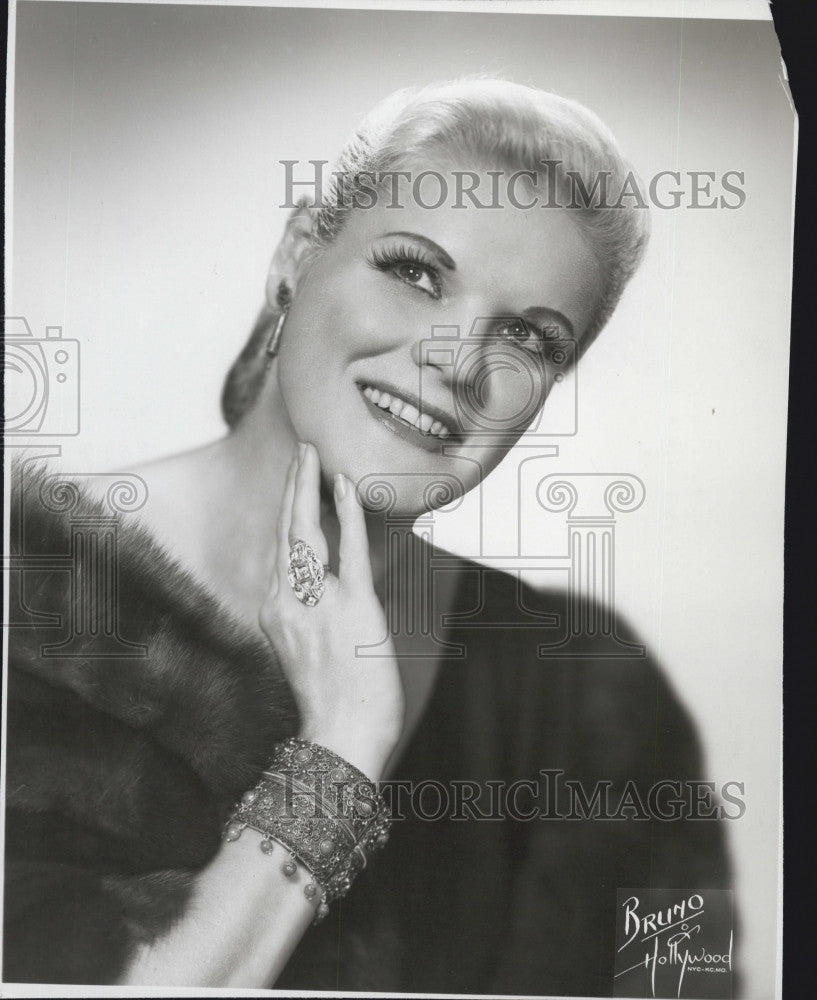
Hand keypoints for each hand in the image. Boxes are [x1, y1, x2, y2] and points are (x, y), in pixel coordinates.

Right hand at [259, 443, 404, 779]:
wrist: (342, 740)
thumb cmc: (333, 704)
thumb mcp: (307, 653)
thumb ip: (308, 617)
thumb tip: (326, 592)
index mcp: (276, 613)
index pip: (281, 550)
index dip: (287, 512)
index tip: (294, 483)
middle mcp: (286, 603)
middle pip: (285, 531)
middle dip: (292, 486)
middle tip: (301, 450)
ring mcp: (317, 604)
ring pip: (306, 533)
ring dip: (309, 488)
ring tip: (312, 455)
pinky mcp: (352, 608)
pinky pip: (349, 552)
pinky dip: (348, 516)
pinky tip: (347, 487)